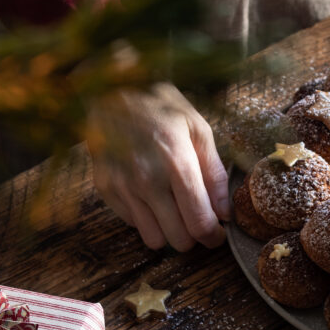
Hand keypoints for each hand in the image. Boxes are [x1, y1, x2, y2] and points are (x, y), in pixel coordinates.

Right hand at [87, 82, 228, 250]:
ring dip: (169, 230)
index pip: (199, 221)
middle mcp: (147, 180)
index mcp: (176, 161)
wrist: (111, 89)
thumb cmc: (160, 105)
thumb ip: (213, 171)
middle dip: (193, 235)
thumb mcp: (197, 127)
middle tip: (198, 218)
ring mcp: (123, 186)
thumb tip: (223, 211)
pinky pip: (132, 224)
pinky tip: (151, 194)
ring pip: (154, 239)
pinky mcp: (106, 189)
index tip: (217, 231)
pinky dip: (146, 218)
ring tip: (174, 208)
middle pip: (178, 239)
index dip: (213, 235)